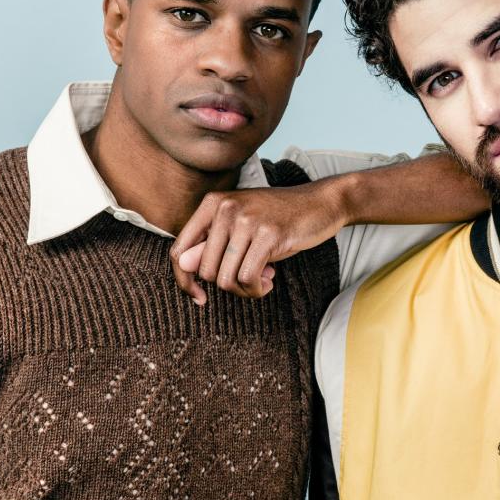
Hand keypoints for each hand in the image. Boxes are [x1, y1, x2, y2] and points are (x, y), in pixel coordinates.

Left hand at [169, 181, 347, 303]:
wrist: (320, 203)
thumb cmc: (278, 219)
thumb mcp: (241, 229)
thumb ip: (212, 246)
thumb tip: (184, 266)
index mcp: (212, 204)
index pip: (179, 251)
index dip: (184, 280)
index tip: (199, 296)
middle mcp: (225, 208)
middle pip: (204, 270)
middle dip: (226, 286)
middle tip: (249, 280)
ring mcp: (247, 220)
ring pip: (225, 278)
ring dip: (244, 290)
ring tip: (261, 281)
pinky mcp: (269, 234)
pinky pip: (248, 278)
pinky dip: (256, 289)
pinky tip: (269, 281)